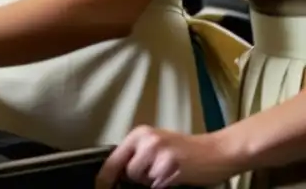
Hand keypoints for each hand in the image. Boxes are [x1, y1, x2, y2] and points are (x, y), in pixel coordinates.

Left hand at [96, 126, 240, 187]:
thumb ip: (138, 153)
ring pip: (142, 179)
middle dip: (139, 177)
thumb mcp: (158, 143)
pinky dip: (164, 184)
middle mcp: (147, 140)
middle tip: (157, 171)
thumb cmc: (188, 149)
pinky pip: (158, 184)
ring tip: (168, 171)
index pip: (114, 157)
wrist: (217, 151)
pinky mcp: (171, 166)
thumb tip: (118, 171)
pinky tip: (175, 175)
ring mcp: (159, 153)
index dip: (106, 176)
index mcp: (140, 133)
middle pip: (129, 171)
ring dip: (152, 181)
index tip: (101, 186)